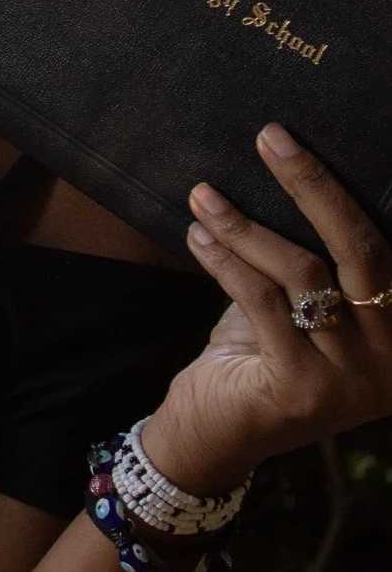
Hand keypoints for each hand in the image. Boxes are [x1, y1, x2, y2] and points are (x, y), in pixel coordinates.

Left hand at [142, 123, 391, 495]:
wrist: (216, 433)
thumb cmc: (260, 351)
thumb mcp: (301, 302)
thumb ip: (314, 257)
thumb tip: (288, 166)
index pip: (386, 243)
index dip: (351, 191)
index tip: (305, 142)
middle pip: (362, 248)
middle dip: (313, 184)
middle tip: (270, 138)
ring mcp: (353, 379)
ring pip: (303, 273)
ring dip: (246, 225)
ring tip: (204, 194)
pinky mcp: (301, 390)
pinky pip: (262, 301)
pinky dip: (227, 259)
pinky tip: (199, 234)